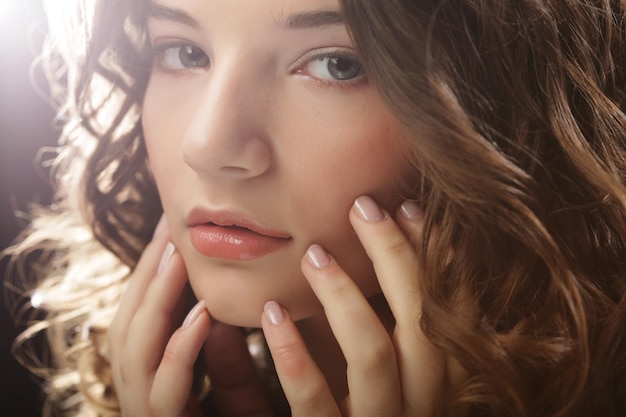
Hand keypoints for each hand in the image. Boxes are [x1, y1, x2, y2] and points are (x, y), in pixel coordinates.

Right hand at [108, 217, 273, 416]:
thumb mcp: (237, 396)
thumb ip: (226, 363)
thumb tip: (212, 311)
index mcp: (152, 387)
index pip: (140, 322)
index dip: (150, 276)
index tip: (166, 229)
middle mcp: (142, 397)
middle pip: (128, 329)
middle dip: (145, 277)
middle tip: (167, 230)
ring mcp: (147, 415)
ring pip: (134, 354)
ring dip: (156, 302)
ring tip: (177, 258)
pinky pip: (164, 394)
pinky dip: (179, 352)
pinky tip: (201, 316)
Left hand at [261, 196, 446, 416]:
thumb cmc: (352, 413)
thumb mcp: (370, 370)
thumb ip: (369, 323)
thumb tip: (344, 250)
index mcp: (437, 380)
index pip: (446, 308)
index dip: (432, 256)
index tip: (407, 206)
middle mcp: (423, 403)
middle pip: (422, 319)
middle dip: (395, 256)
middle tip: (363, 206)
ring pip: (375, 353)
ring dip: (344, 295)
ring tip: (314, 254)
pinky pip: (317, 400)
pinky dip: (295, 353)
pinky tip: (272, 312)